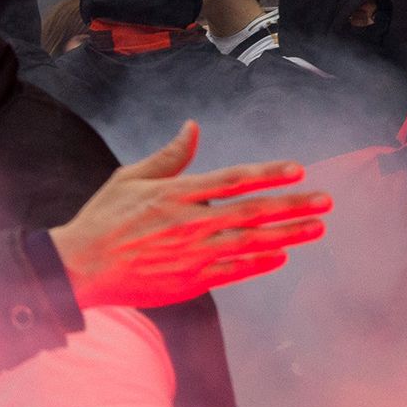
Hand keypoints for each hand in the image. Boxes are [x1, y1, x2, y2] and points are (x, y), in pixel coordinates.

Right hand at [48, 125, 328, 309]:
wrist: (80, 266)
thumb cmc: (103, 218)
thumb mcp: (128, 178)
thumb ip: (168, 156)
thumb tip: (192, 127)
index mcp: (174, 193)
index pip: (233, 179)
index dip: (268, 173)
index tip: (298, 169)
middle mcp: (189, 222)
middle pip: (252, 211)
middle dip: (293, 205)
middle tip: (326, 201)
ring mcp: (192, 253)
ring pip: (252, 241)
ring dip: (289, 234)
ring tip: (317, 227)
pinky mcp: (191, 279)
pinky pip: (235, 269)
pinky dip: (260, 262)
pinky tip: (280, 255)